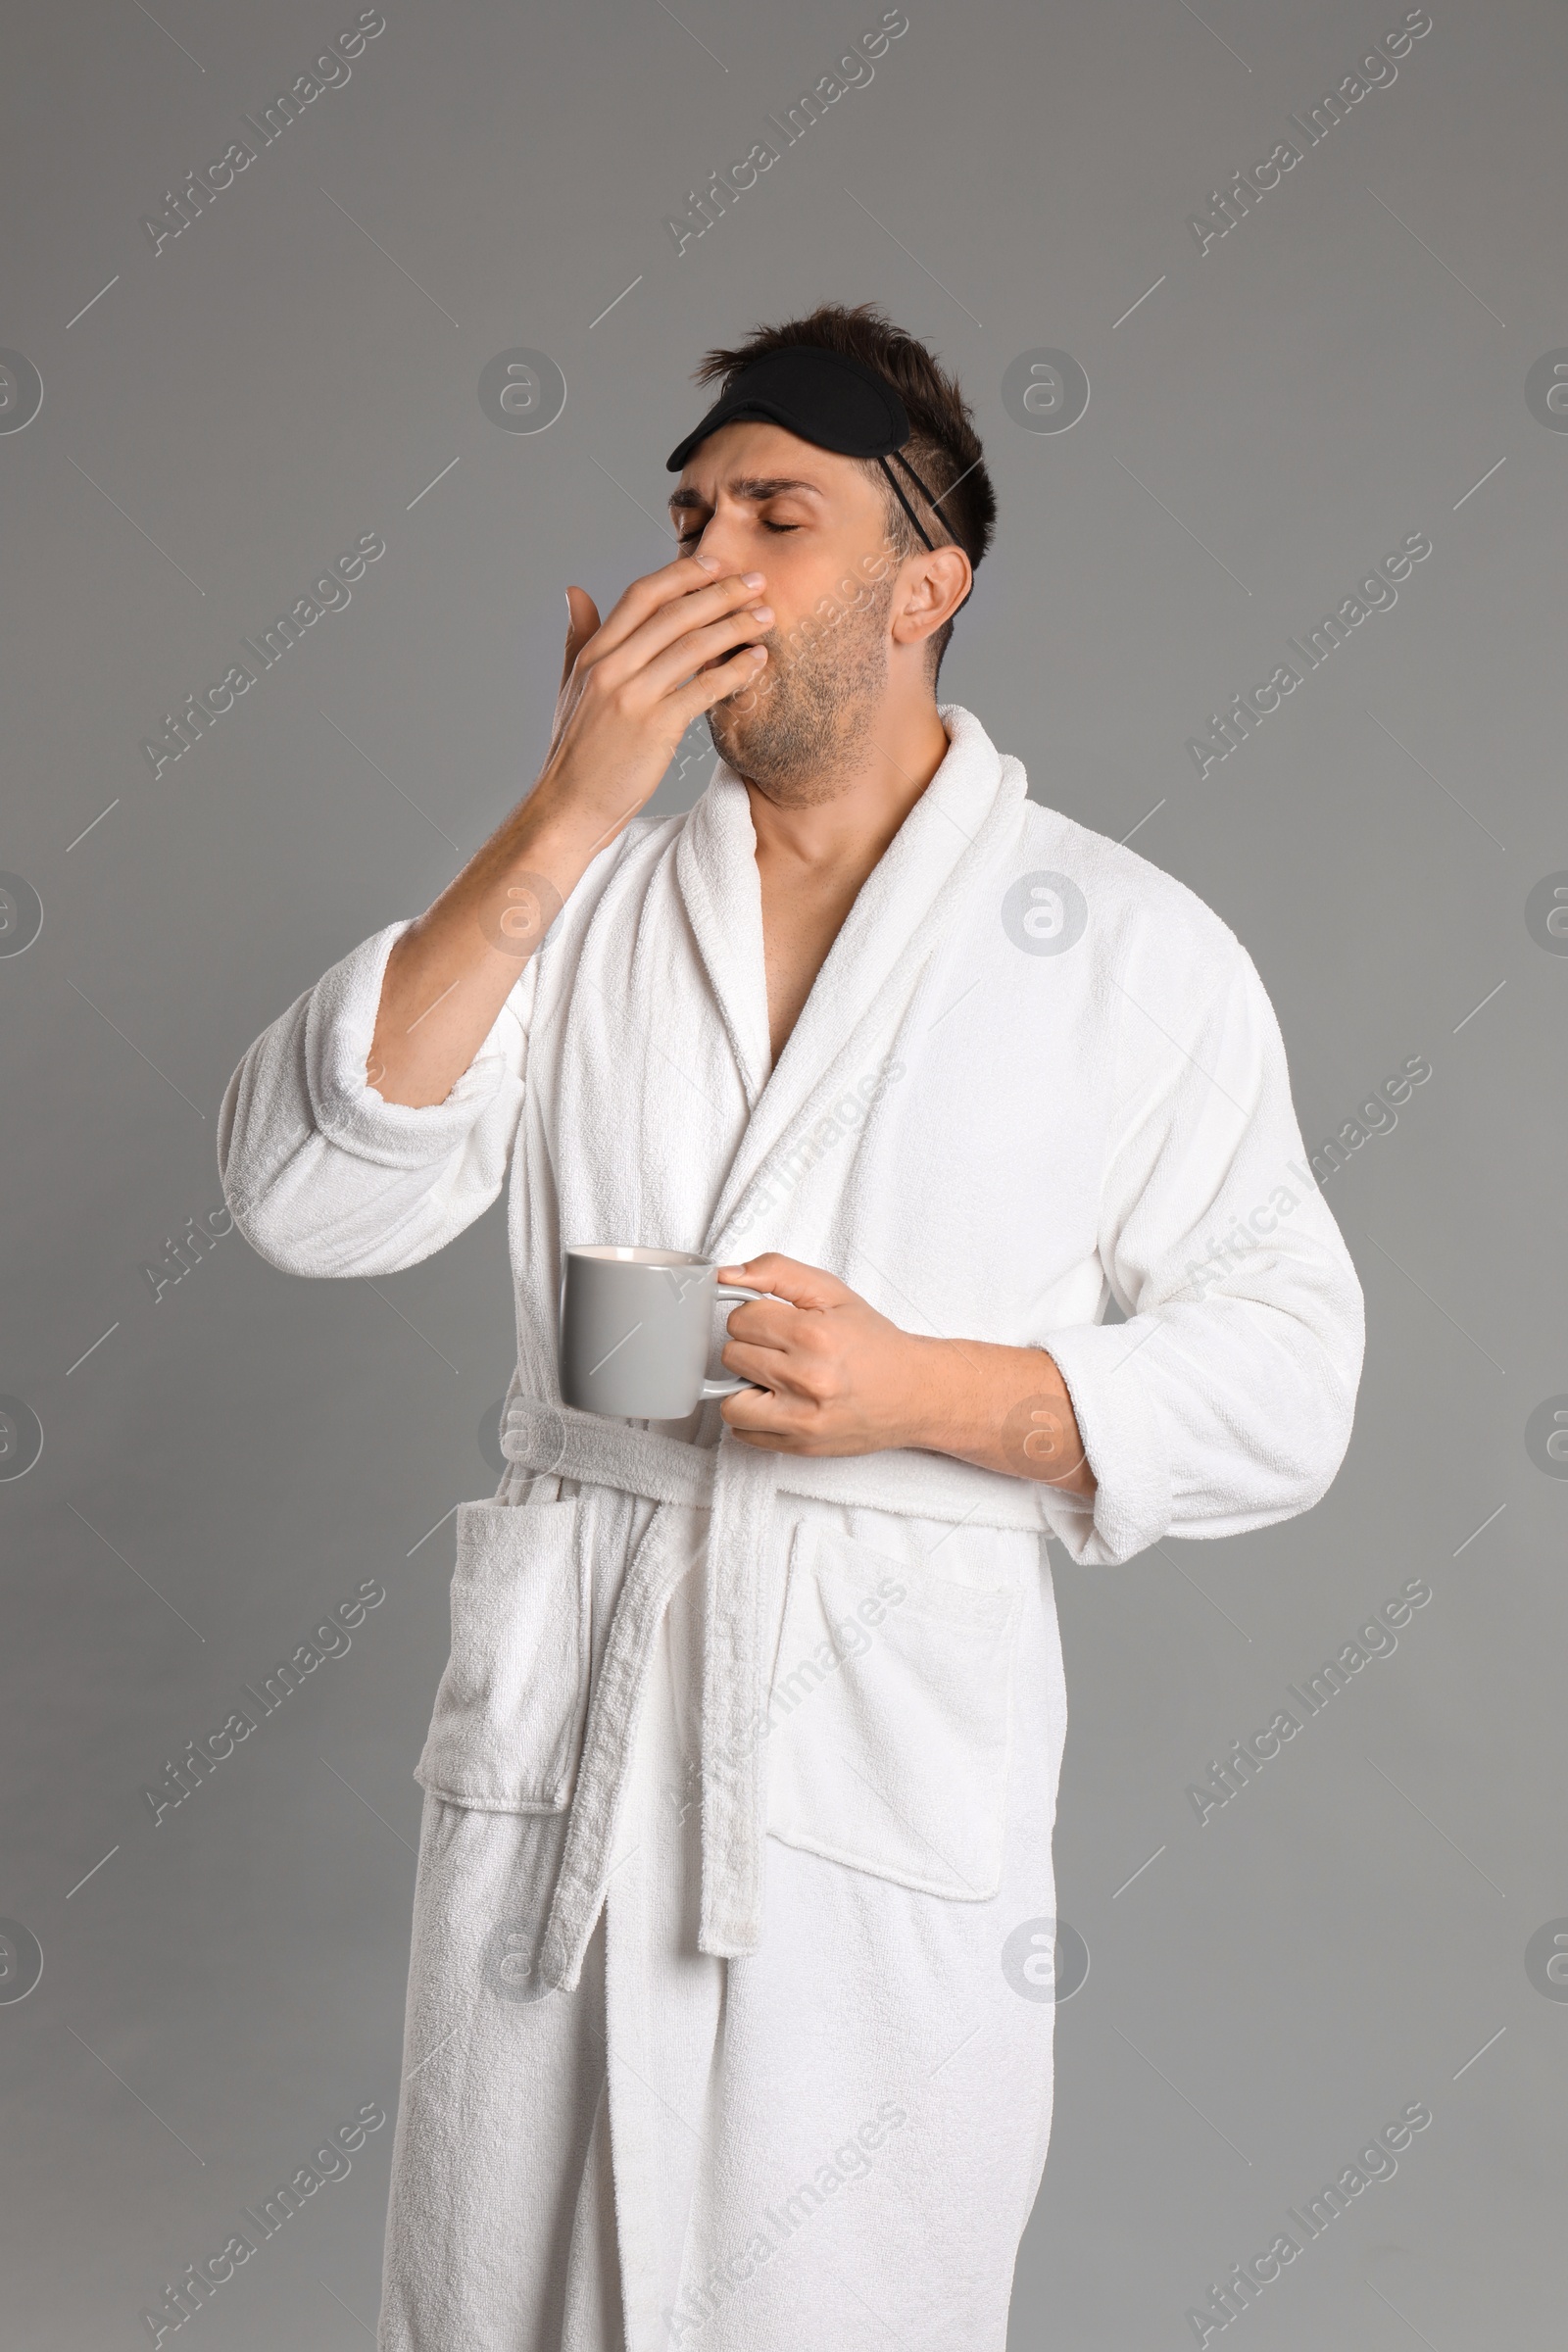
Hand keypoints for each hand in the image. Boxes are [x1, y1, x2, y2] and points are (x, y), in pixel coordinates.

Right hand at [533, 552, 773, 849]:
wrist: (569, 806)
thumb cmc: (576, 751)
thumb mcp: (571, 687)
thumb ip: (579, 637)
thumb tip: (575, 591)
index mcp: (594, 654)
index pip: (642, 596)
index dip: (682, 575)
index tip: (716, 564)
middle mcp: (612, 668)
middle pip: (675, 614)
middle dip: (721, 592)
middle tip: (757, 582)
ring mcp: (634, 696)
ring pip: (694, 646)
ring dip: (736, 626)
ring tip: (766, 617)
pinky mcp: (656, 728)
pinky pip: (704, 689)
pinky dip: (735, 671)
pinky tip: (757, 662)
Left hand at [712, 1255, 927, 1457]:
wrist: (914, 1391)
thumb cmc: (873, 1342)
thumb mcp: (831, 1292)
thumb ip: (777, 1272)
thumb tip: (726, 1275)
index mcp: (813, 1334)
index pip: (740, 1319)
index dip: (754, 1317)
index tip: (774, 1323)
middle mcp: (807, 1378)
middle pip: (732, 1356)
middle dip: (752, 1349)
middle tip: (781, 1350)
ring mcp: (802, 1418)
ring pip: (730, 1401)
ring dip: (745, 1388)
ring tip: (773, 1380)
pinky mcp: (800, 1445)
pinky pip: (744, 1434)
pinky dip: (754, 1419)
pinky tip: (779, 1404)